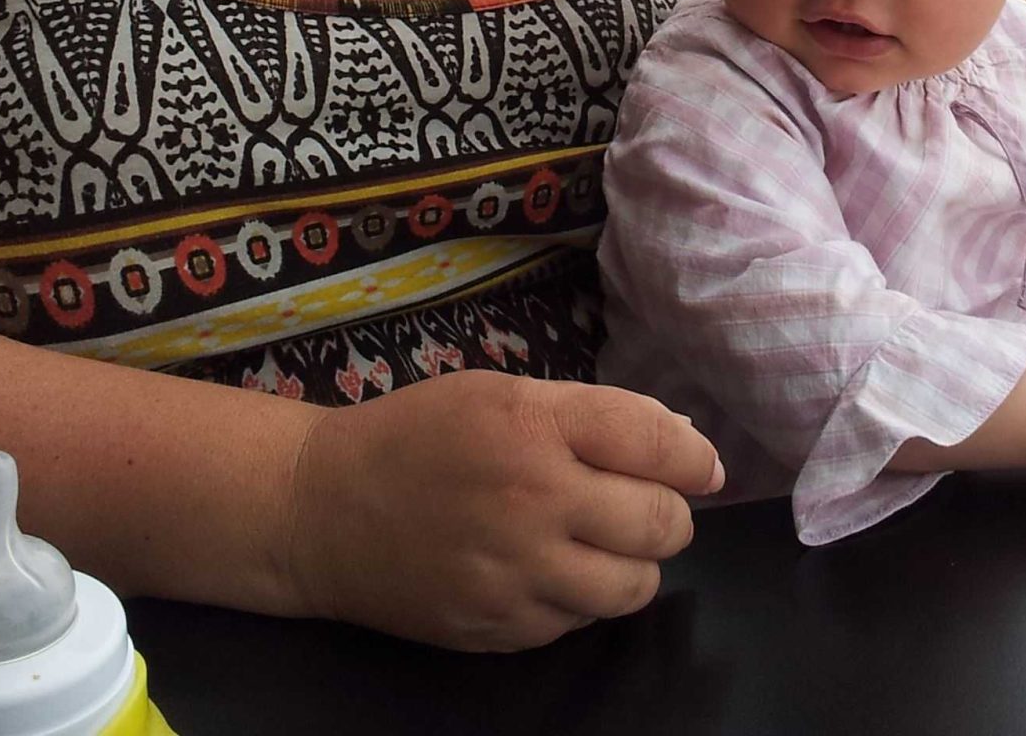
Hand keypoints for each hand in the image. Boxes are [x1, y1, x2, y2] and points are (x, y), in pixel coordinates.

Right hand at [283, 370, 722, 650]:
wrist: (322, 509)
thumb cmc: (419, 435)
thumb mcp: (500, 395)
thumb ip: (594, 415)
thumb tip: (686, 447)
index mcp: (533, 427)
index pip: (656, 444)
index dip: (695, 459)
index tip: (703, 468)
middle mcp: (532, 502)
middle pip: (660, 524)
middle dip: (669, 515)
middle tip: (648, 506)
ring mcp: (514, 576)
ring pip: (633, 588)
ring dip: (635, 565)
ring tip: (604, 544)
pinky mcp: (498, 629)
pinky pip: (579, 623)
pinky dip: (581, 598)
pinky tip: (552, 571)